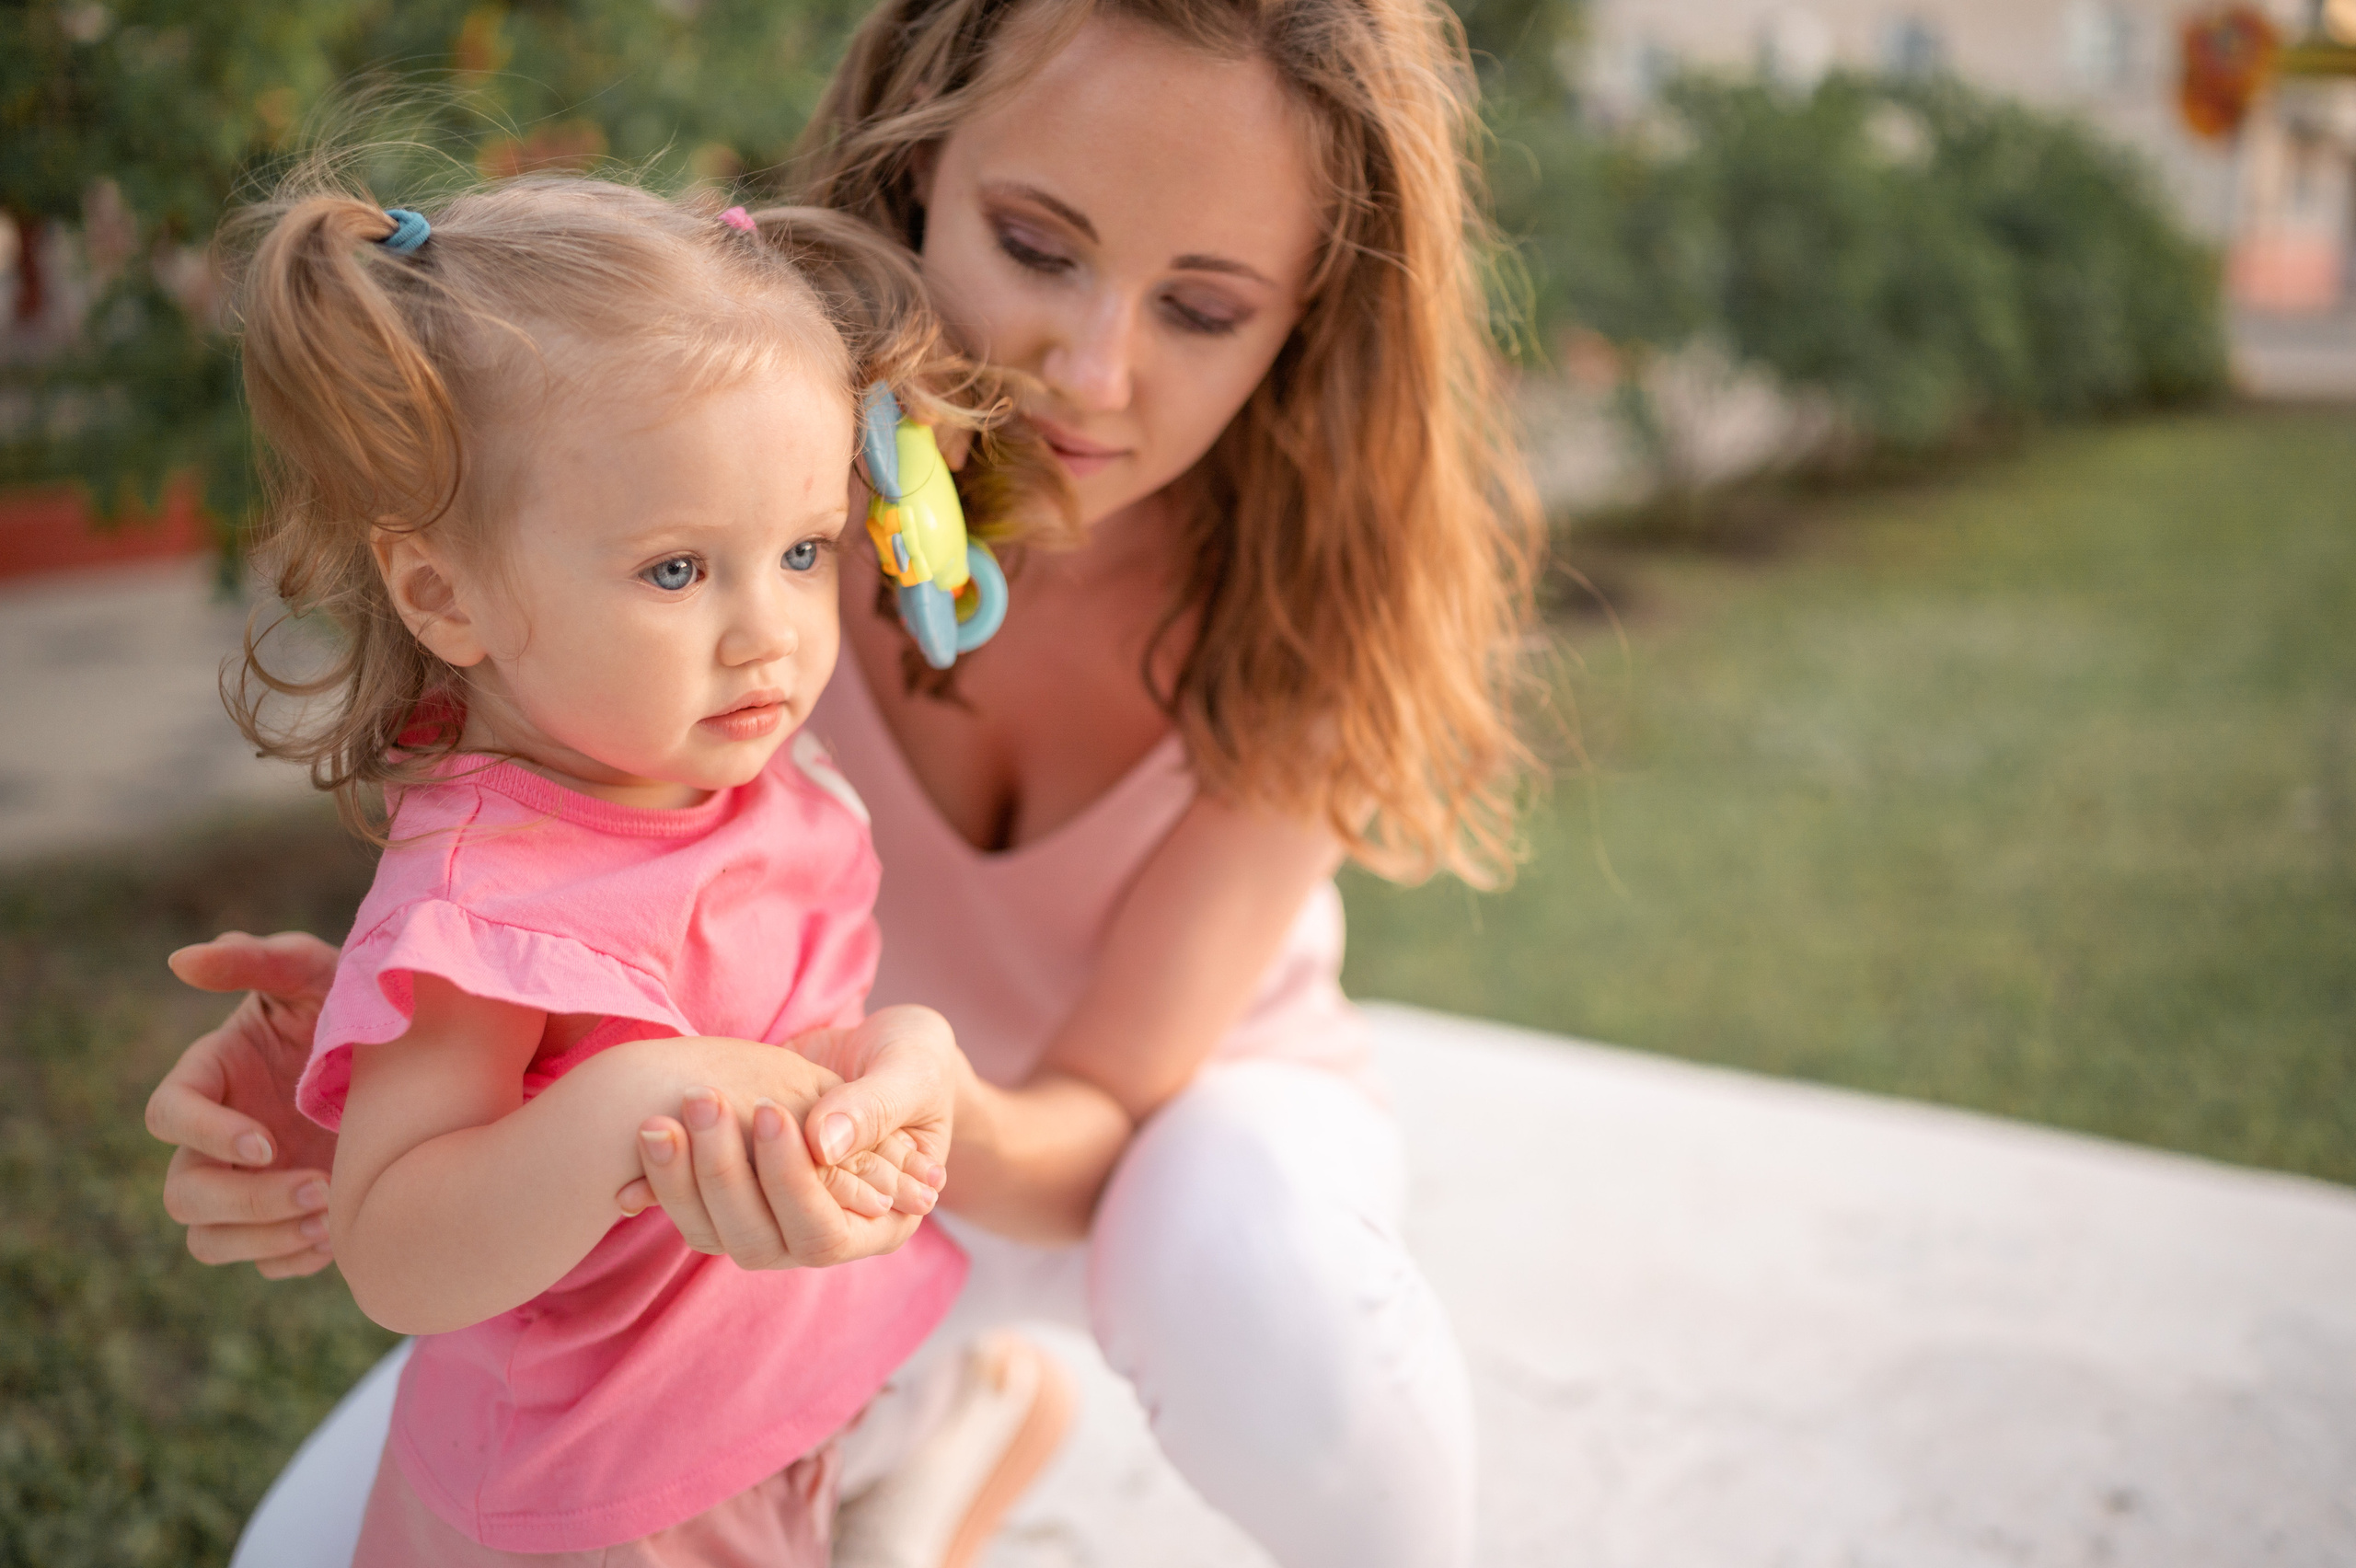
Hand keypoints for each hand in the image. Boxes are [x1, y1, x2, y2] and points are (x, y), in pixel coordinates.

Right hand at [149, 932, 341, 1277]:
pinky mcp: (285, 1217)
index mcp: (209, 1079)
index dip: (203, 1135)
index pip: (165, 1117)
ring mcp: (248, 1183)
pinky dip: (294, 1261)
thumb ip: (258, 958)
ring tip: (331, 1219)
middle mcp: (218, 1139)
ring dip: (263, 1240)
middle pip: (184, 1194)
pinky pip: (263, 1263)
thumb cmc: (352, 1001)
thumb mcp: (315, 971)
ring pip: (210, 1241)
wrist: (414, 1056)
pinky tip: (342, 1235)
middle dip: (244, 1202)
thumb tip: (182, 959)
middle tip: (319, 1187)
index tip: (265, 1142)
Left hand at [626, 1006, 962, 1269]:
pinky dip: (660, 1182)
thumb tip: (822, 1142)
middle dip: (723, 1173)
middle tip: (701, 1098)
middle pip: (758, 1241)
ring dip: (681, 1179)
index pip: (823, 1233)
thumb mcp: (913, 1074)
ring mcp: (777, 1219)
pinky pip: (692, 1208)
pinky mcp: (741, 1193)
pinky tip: (636, 1144)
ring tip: (657, 1119)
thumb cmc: (915, 1062)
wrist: (883, 1050)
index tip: (768, 1109)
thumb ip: (874, 1107)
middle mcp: (823, 1231)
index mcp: (880, 1221)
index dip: (790, 1182)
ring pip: (715, 1233)